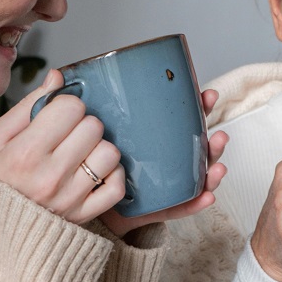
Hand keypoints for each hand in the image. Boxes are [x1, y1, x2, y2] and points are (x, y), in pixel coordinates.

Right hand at [0, 69, 125, 223]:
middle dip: (81, 124)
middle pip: (93, 126)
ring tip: (79, 154)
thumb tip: (57, 77)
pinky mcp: (83, 216)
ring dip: (97, 149)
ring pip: (109, 154)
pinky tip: (93, 172)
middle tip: (66, 135)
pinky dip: (111, 176)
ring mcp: (69, 199)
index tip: (56, 116)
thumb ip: (28, 105)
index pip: (71, 107)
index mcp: (24, 153)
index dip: (65, 106)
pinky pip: (117, 187)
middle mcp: (50, 177)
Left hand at [100, 88, 228, 237]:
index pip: (185, 121)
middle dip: (214, 143)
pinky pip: (182, 207)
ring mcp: (168, 186)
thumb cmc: (94, 159)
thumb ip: (95, 107)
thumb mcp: (97, 130)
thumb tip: (61, 73)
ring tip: (219, 168)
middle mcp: (169, 162)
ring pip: (198, 179)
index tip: (207, 95)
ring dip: (213, 173)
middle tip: (220, 136)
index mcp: (159, 140)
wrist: (86, 199)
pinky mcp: (160, 208)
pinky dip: (197, 203)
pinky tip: (207, 197)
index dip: (200, 109)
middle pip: (199, 151)